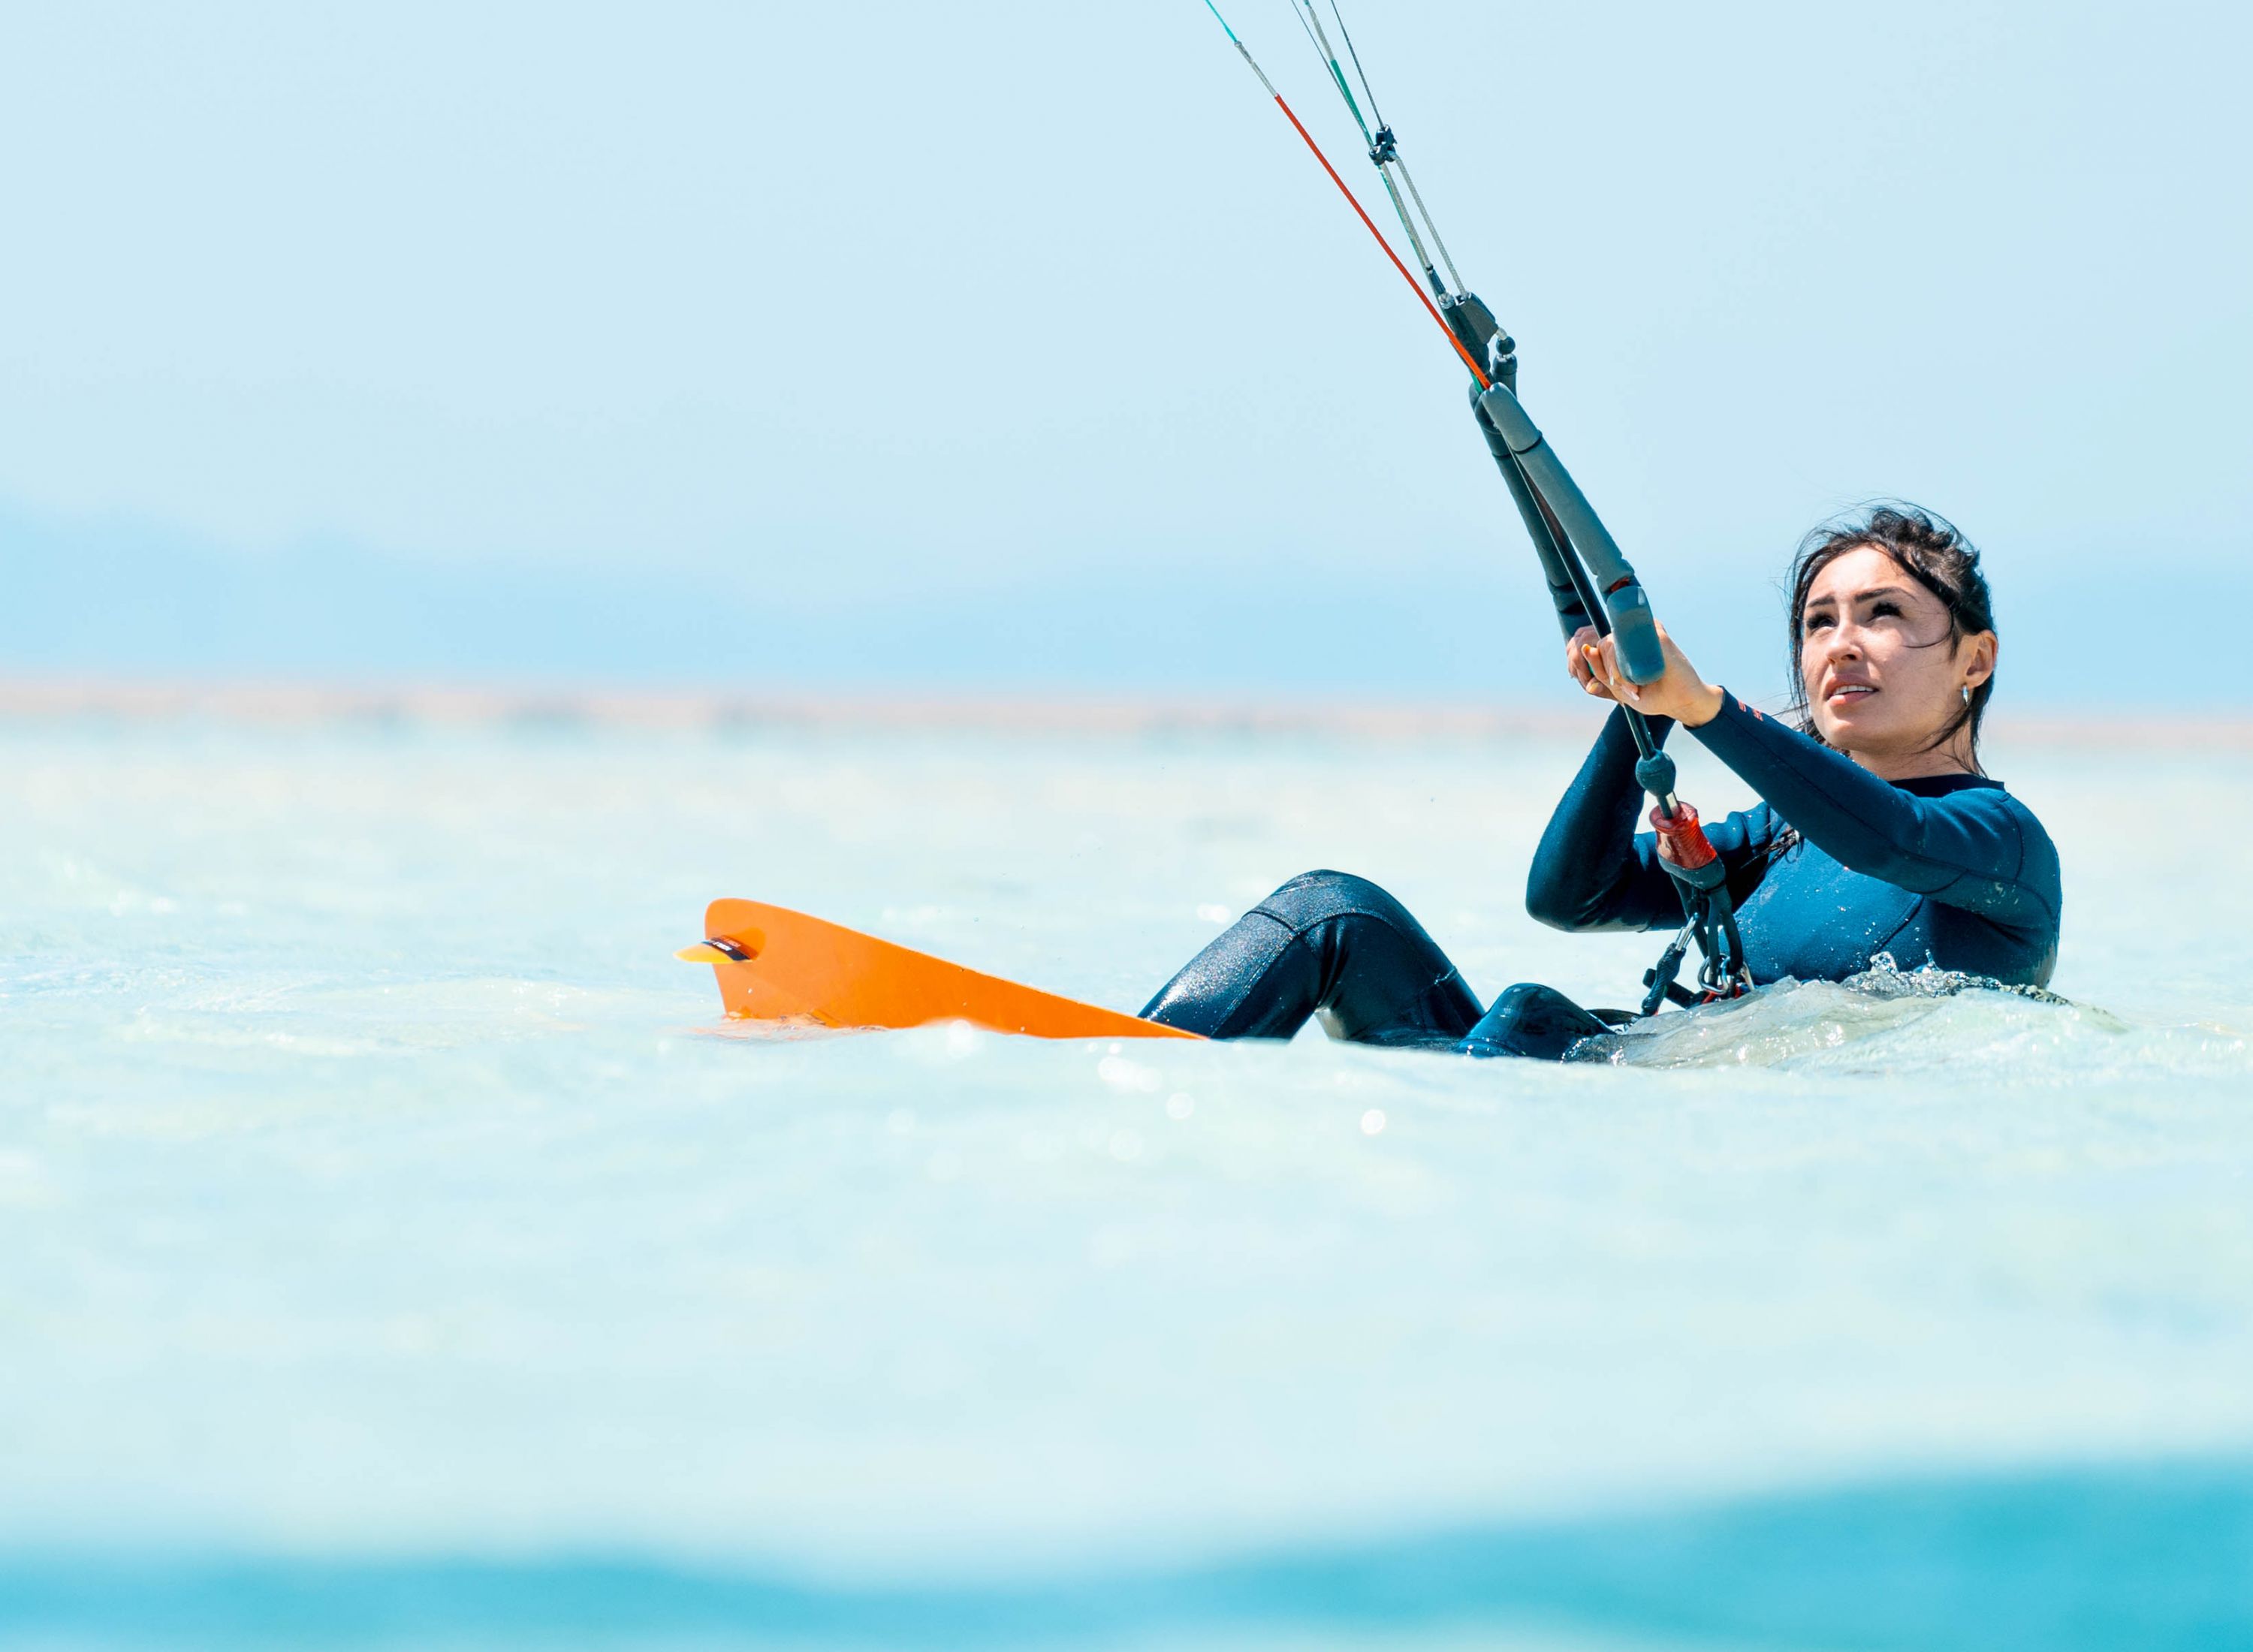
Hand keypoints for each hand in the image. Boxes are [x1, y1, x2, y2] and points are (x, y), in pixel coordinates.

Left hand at [1564, 622, 1725, 726]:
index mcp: (1623, 645)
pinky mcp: (1657, 635)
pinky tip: (1635, 684)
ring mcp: (1645, 632)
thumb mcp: (1620, 690)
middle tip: (1628, 691)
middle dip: (1606, 672)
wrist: (1683, 701)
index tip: (1604, 686)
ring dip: (1614, 671)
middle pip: (1601, 645)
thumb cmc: (1653, 695)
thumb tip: (1586, 658)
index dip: (1593, 666)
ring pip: (1611, 643)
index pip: (1596, 647)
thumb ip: (1603, 676)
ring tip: (1633, 690)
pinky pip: (1628, 644)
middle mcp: (1633, 635)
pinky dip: (1625, 668)